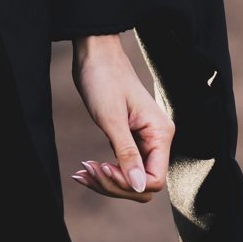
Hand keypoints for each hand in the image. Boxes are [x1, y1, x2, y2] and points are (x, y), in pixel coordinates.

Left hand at [68, 31, 170, 203]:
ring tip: (81, 172)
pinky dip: (104, 172)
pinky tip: (84, 170)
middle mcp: (157, 140)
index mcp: (161, 134)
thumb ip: (128, 155)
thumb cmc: (104, 79)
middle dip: (115, 185)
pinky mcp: (129, 139)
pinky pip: (122, 167)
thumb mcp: (112, 120)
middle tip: (86, 170)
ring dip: (107, 181)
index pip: (156, 180)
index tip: (104, 168)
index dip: (130, 183)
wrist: (95, 54)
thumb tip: (140, 188)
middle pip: (143, 184)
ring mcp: (143, 141)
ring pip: (132, 179)